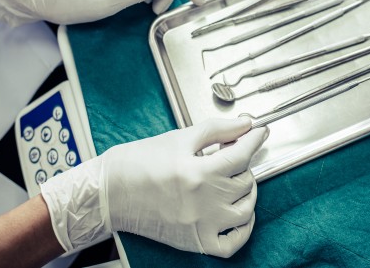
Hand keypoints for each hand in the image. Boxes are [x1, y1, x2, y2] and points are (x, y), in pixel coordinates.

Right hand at [41, 118, 268, 257]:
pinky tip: (238, 213)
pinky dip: (243, 229)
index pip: (242, 154)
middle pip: (245, 180)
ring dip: (247, 191)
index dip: (254, 139)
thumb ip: (216, 130)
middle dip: (244, 162)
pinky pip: (232, 243)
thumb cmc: (137, 163)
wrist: (109, 192)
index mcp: (199, 172)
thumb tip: (244, 125)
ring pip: (245, 210)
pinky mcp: (195, 242)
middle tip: (233, 152)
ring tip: (235, 179)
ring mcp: (201, 225)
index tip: (259, 132)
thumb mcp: (179, 138)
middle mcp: (204, 202)